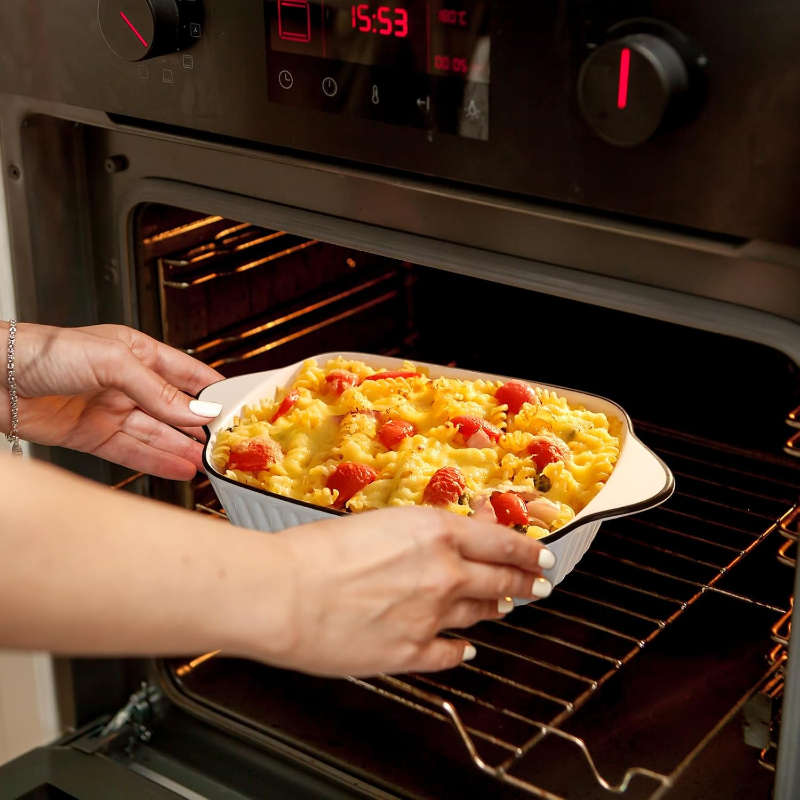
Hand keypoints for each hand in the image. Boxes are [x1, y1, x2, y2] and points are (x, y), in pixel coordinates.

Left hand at [1, 322, 223, 477]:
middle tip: (225, 444)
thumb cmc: (44, 351)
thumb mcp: (113, 362)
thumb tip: (195, 413)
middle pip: (175, 409)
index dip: (212, 390)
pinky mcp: (94, 437)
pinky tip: (180, 468)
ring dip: (183, 449)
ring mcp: (112, 411)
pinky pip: (134, 452)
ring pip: (158, 435)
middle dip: (200, 427)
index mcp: (137, 352)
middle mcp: (127, 383)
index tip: (236, 407)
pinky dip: (158, 462)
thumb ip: (158, 391)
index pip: (186, 373)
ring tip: (208, 463)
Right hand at [240, 507, 554, 676]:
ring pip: (479, 614)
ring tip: (501, 608)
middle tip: (537, 585)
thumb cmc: (316, 551)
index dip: (528, 551)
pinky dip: (461, 651)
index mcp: (436, 534)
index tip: (542, 556)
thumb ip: (420, 533)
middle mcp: (444, 574)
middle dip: (525, 583)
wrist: (284, 592)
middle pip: (501, 581)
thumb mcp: (379, 522)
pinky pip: (450, 654)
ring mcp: (432, 617)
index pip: (502, 543)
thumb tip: (444, 538)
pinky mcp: (412, 653)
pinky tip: (464, 650)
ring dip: (494, 610)